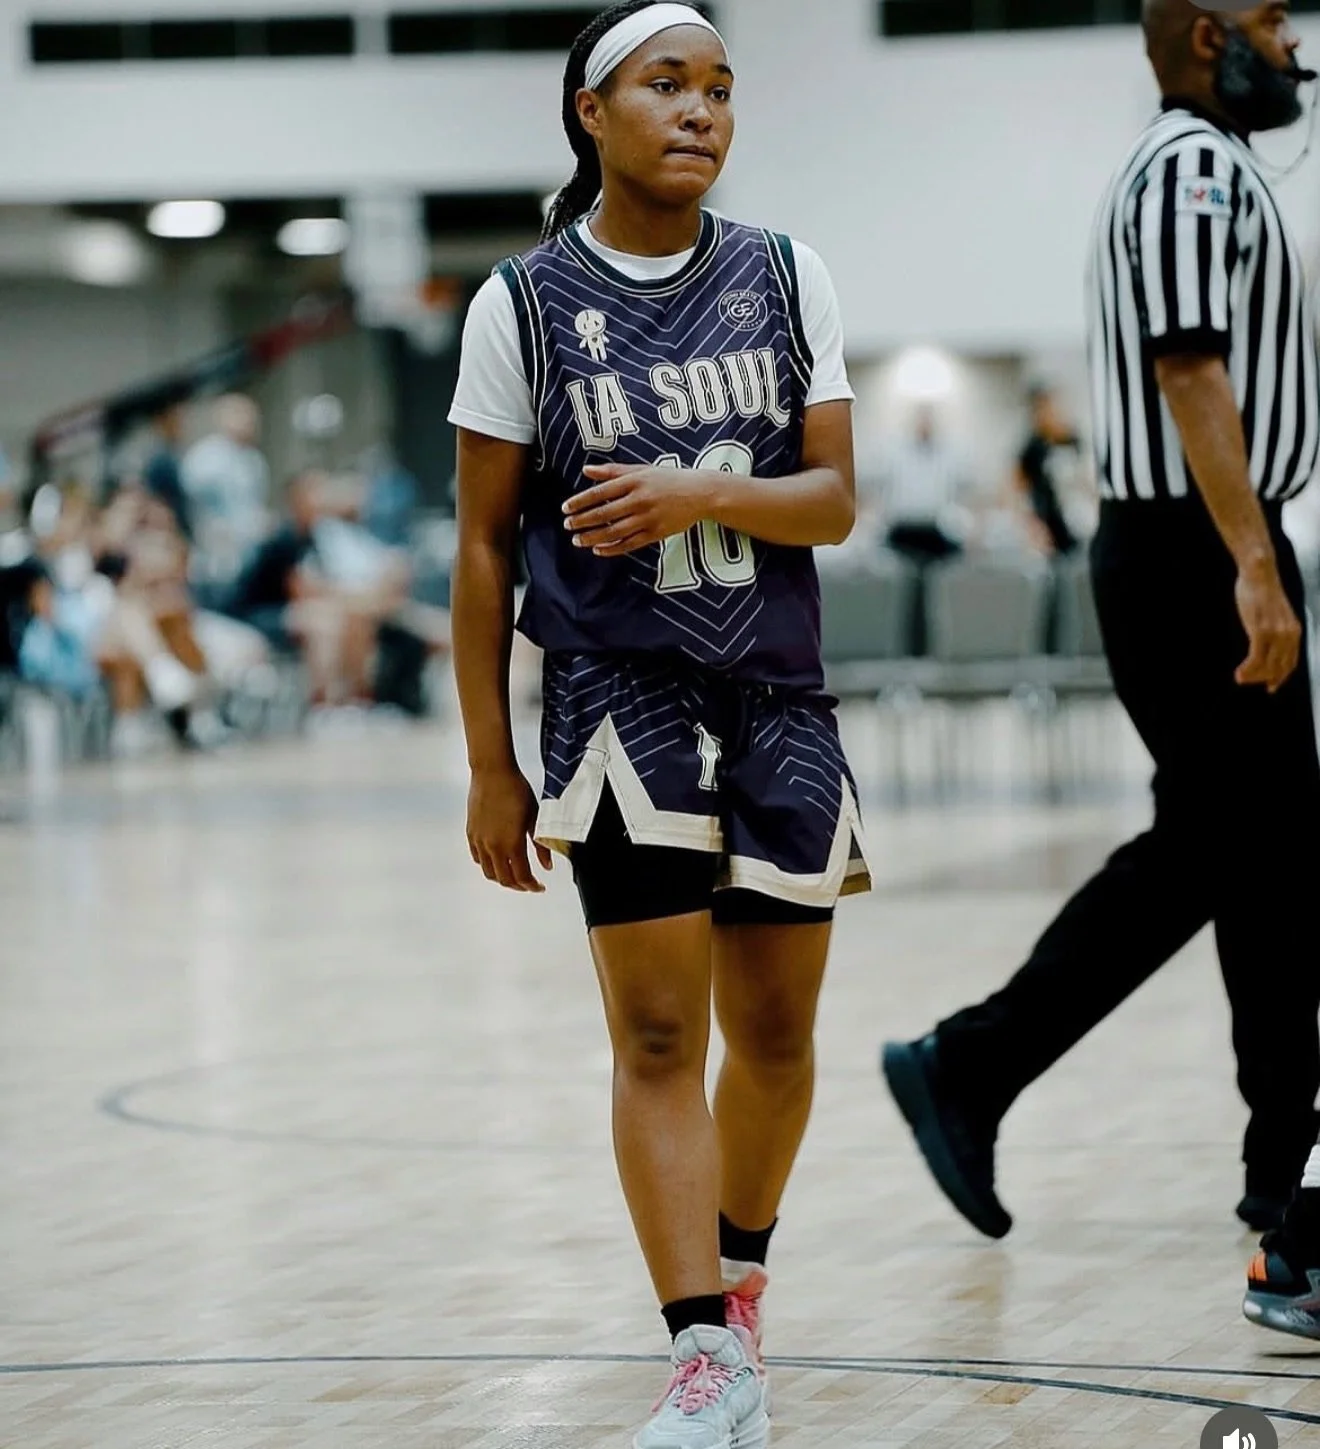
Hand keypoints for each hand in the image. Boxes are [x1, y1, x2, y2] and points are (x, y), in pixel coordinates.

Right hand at [466, 765, 552, 891]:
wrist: (492, 773)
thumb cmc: (516, 790)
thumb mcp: (535, 817)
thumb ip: (541, 845)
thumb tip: (547, 866)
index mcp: (511, 844)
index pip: (522, 876)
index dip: (532, 886)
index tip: (539, 887)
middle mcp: (492, 847)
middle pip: (504, 879)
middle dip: (518, 886)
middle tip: (529, 884)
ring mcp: (479, 841)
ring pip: (489, 872)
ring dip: (502, 878)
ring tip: (513, 875)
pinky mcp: (471, 834)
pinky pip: (477, 858)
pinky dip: (488, 865)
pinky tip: (497, 860)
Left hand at [563, 464, 710, 557]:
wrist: (701, 493)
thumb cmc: (668, 479)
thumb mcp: (641, 470)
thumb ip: (613, 471)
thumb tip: (586, 470)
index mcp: (634, 481)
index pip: (600, 493)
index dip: (580, 502)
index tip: (565, 508)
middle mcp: (640, 500)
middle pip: (604, 513)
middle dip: (582, 521)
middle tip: (567, 526)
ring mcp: (648, 518)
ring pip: (614, 531)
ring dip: (593, 537)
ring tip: (578, 540)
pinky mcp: (656, 533)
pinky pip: (629, 544)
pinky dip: (612, 548)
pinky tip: (598, 549)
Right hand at [1235, 564, 1302, 692]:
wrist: (1260, 573)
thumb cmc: (1262, 591)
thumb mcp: (1276, 613)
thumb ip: (1276, 628)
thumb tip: (1267, 642)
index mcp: (1294, 631)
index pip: (1290, 662)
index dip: (1279, 677)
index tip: (1269, 686)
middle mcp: (1289, 634)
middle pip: (1278, 668)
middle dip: (1263, 679)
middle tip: (1246, 681)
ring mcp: (1275, 633)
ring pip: (1267, 666)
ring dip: (1252, 676)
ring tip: (1239, 678)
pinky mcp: (1260, 630)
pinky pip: (1256, 658)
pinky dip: (1247, 669)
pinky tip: (1239, 672)